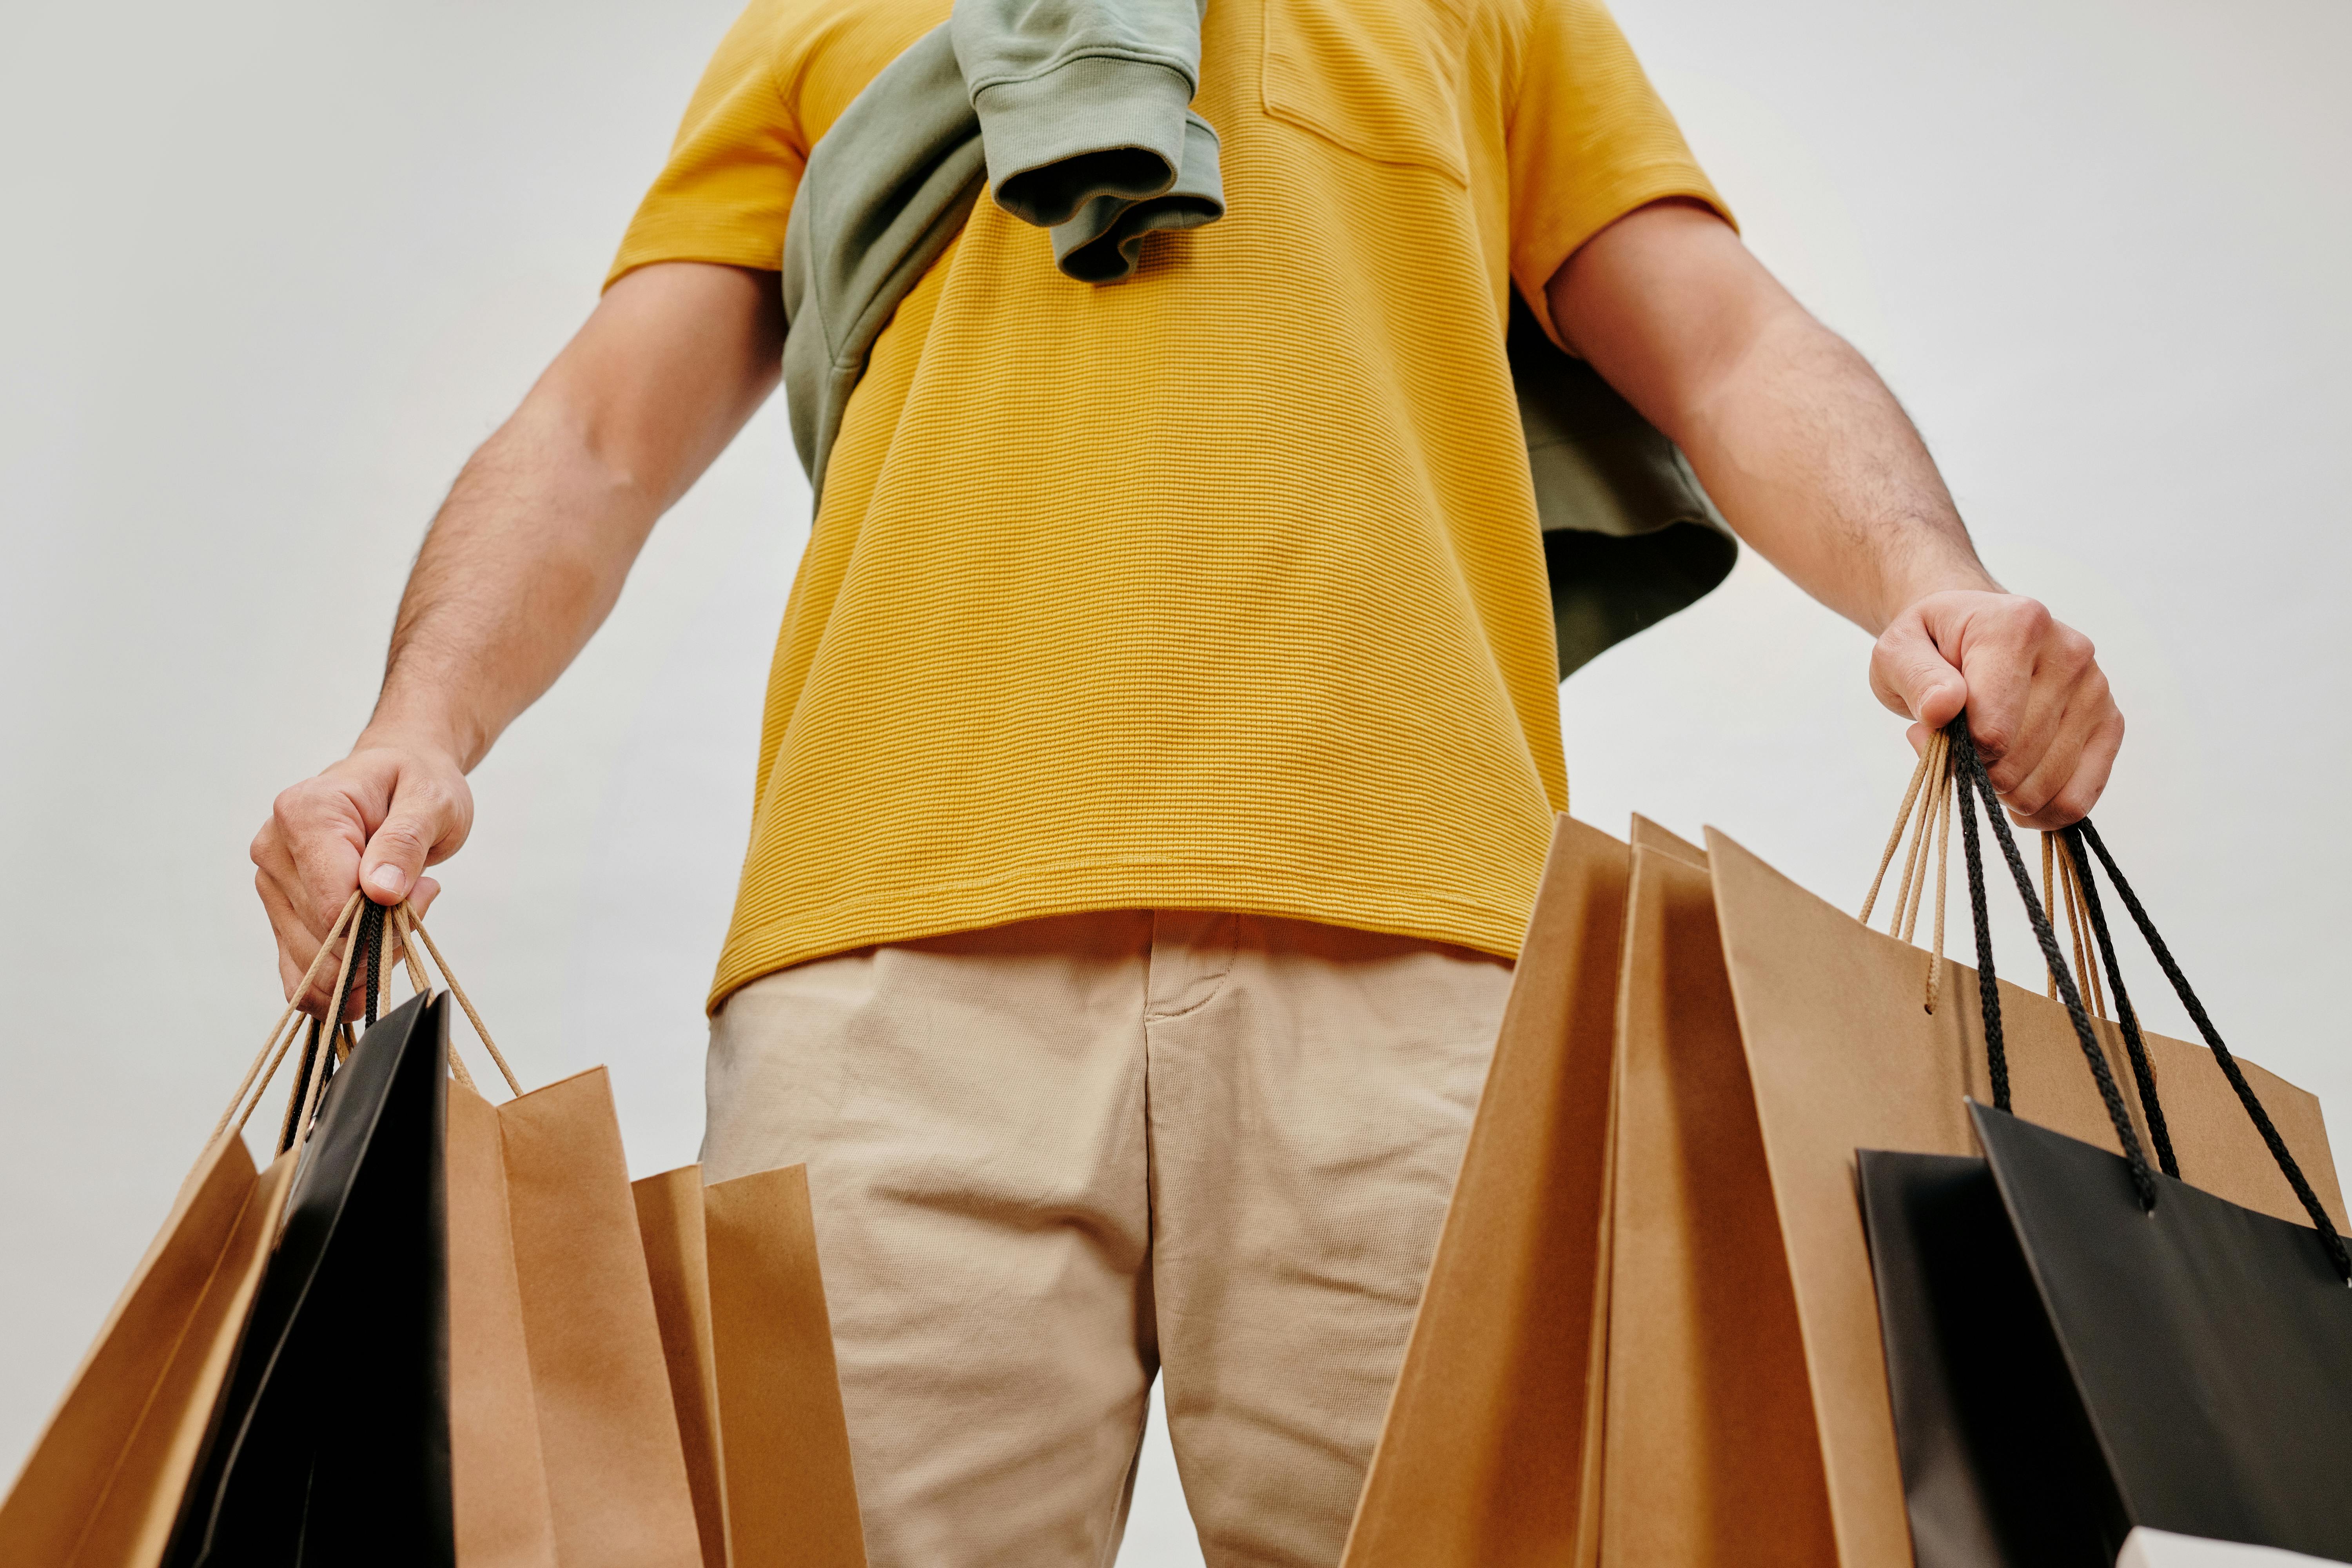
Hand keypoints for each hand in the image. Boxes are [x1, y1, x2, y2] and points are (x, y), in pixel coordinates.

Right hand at [251, 735, 469, 1015]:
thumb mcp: (431, 801)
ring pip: (314, 967)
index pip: (332, 903)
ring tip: (396, 914)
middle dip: (381, 941)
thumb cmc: (413, 786)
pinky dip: (338, 988)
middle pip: (325, 940)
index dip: (382, 921)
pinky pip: (298, 976)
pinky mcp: (279, 912)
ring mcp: (271, 884)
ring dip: (366, 962)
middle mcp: (273, 849)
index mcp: (303, 813)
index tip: (421, 894)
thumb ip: (406, 842)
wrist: (395, 782)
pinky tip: (369, 975)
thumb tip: (381, 890)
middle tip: (416, 900)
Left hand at [1869, 589, 2122, 828]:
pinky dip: (2040, 812)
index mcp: (2019, 627)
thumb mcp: (1898, 651)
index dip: (1955, 753)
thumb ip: (1915, 678)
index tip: (1932, 733)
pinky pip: (2077, 799)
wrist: (1969, 631)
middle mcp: (2070, 654)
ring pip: (2044, 788)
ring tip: (1983, 757)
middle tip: (1955, 746)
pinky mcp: (2110, 723)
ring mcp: (2096, 690)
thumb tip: (1942, 707)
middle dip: (1975, 771)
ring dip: (2001, 792)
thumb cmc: (1932, 646)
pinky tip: (2013, 796)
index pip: (1992, 731)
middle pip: (2016, 764)